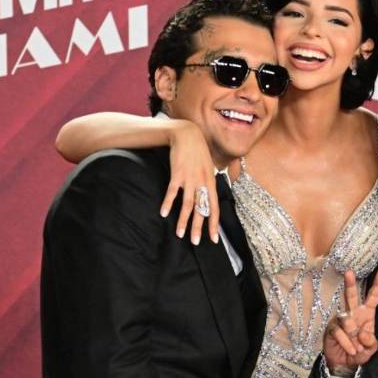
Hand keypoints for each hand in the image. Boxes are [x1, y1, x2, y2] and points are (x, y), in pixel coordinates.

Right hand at [160, 120, 217, 245]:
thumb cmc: (198, 152)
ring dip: (183, 221)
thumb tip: (208, 196)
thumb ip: (208, 183)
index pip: (214, 208)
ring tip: (180, 234)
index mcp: (211, 184)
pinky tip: (163, 213)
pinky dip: (168, 203)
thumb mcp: (209, 168)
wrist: (188, 135)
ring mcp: (190, 179)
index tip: (213, 239)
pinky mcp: (177, 174)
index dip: (214, 224)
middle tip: (195, 242)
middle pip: (201, 210)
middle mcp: (202, 183)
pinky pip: (172, 192)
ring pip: (187, 205)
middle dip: (198, 228)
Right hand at [323, 268, 377, 371]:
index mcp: (367, 315)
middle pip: (352, 296)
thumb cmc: (359, 352)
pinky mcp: (332, 328)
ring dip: (353, 337)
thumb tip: (362, 332)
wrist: (344, 364)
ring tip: (356, 348)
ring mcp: (341, 320)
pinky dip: (346, 343)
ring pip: (346, 320)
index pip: (373, 298)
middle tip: (349, 272)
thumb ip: (371, 342)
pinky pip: (339, 332)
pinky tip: (350, 350)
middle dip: (350, 284)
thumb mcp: (371, 350)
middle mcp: (353, 314)